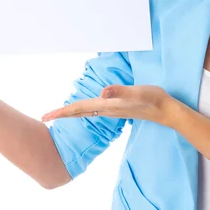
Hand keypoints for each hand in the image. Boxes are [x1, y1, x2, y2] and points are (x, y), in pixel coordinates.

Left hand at [42, 84, 176, 126]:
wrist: (165, 111)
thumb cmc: (153, 99)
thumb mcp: (137, 93)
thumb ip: (120, 92)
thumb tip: (102, 92)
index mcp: (107, 106)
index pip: (79, 109)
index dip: (61, 112)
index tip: (45, 117)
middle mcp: (106, 109)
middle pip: (78, 112)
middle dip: (61, 114)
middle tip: (43, 117)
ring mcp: (111, 110)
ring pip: (85, 111)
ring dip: (70, 112)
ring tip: (58, 113)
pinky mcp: (116, 108)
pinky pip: (93, 110)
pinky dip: (82, 110)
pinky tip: (82, 109)